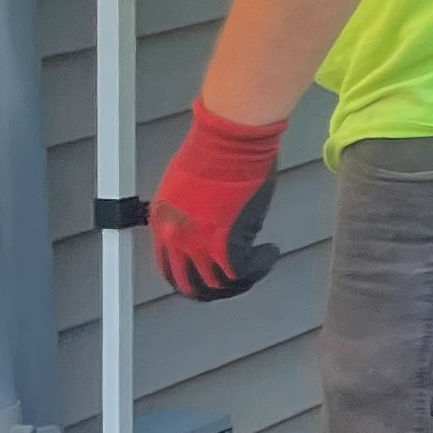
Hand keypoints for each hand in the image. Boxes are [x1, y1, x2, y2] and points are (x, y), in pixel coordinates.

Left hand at [148, 102, 283, 299]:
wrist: (228, 141)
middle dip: (214, 291)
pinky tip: (270, 252)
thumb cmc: (212, 150)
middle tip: (234, 284)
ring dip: (241, 281)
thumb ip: (188, 215)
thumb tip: (204, 228)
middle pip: (191, 286)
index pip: (168, 271)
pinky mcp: (227, 242)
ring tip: (258, 266)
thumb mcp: (185, 186)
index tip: (208, 279)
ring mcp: (200, 243)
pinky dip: (260, 268)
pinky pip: (243, 272)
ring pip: (218, 285)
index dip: (190, 281)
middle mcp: (177, 240)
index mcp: (161, 225)